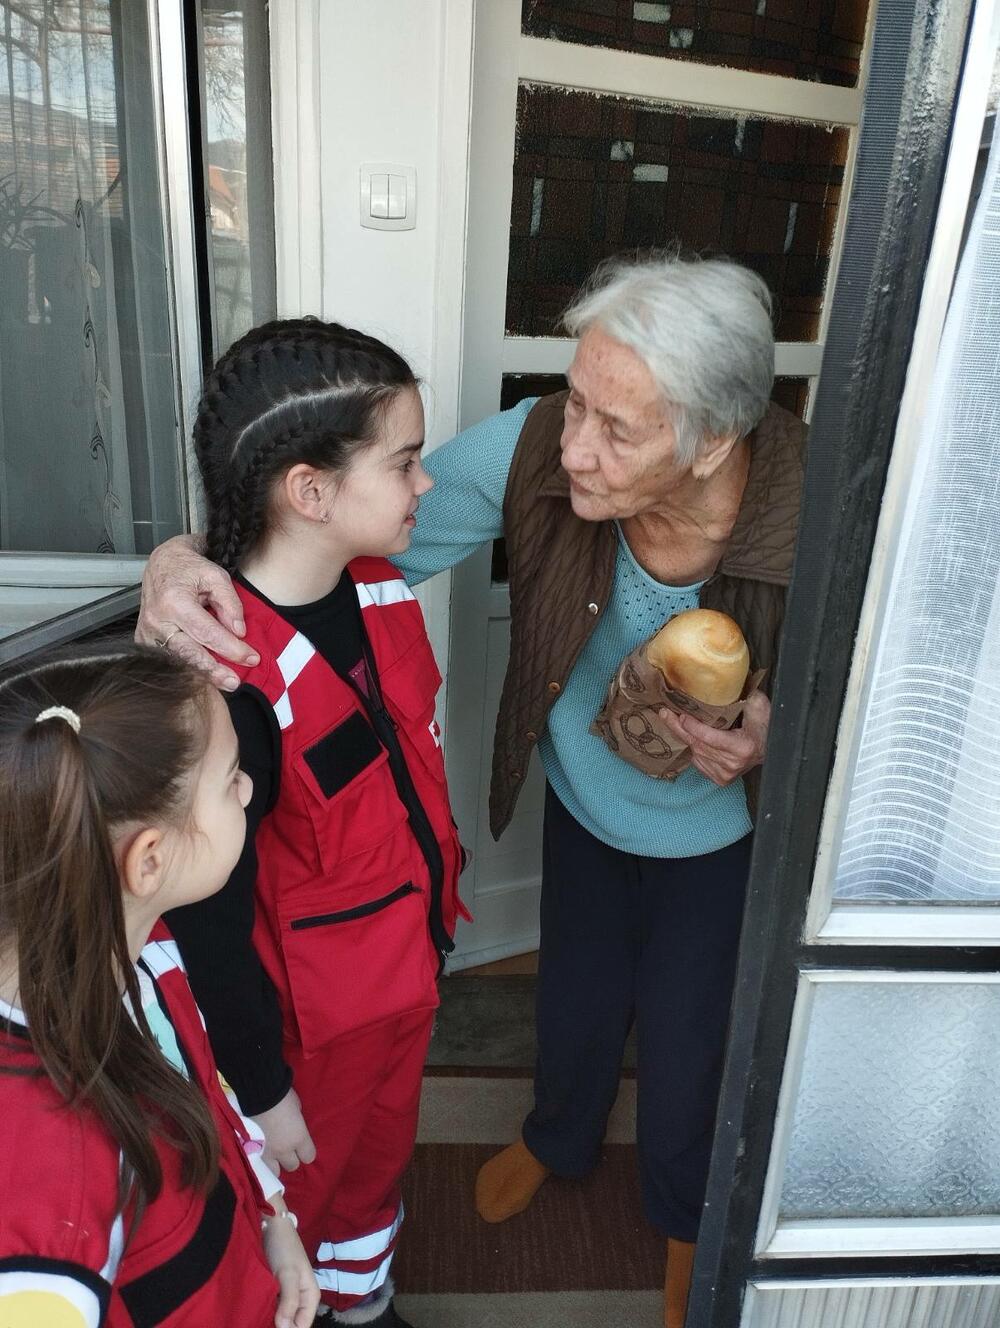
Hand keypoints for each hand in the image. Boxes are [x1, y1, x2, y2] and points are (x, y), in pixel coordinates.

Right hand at [136, 534, 258, 690]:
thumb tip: (239, 632)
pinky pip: (168, 659)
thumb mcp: (216, 576)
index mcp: (173, 601)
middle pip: (188, 654)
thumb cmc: (189, 568)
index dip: (231, 648)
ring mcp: (147, 632)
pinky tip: (205, 675)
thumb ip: (230, 603)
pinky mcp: (144, 640)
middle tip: (234, 682)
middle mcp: (156, 620)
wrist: (162, 563)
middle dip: (214, 671)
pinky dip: (188, 668)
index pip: (208, 633)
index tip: (252, 657)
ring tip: (224, 682)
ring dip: (202, 674)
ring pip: (177, 661)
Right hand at [252, 1087, 316, 1174]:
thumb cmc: (282, 1096)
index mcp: (299, 1138)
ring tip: (272, 1153)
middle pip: (293, 1166)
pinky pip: (260, 1165)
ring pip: (275, 1171)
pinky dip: (262, 1160)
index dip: (306, 1151)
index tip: (302, 1146)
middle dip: (291, 1157)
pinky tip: (260, 1153)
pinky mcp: (252, 1152)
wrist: (258, 1094)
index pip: (309, 1157)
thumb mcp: (297, 1107)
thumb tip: (294, 1125)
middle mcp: (285, 1150)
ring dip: (276, 1163)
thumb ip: (297, 1121)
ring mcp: (267, 1153)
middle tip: (286, 1147)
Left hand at [262, 1208, 319, 1327]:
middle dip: (277, 1326)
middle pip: (291, 1324)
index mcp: (310, 1298)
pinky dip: (264, 1313)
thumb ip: (289, 1301)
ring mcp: (287, 1297)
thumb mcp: (288, 1274)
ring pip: (280, 1319)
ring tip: (256, 1316)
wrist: (271, 1225)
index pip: (301, 1327)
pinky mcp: (275, 1292)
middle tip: (259, 1321)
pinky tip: (254, 1312)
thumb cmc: (283, 1248)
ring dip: (269, 1320)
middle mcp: (301, 1301)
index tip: (271, 1325)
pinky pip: (272, 1310)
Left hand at [659, 691, 769, 786]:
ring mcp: (724, 774)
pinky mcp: (719, 779)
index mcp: (742, 748)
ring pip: (695, 753)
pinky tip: (689, 736)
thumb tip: (732, 685)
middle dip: (679, 728)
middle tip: (665, 713)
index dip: (693, 726)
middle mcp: (732, 764)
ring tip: (672, 720)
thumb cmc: (764, 727)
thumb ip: (749, 698)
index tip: (680, 714)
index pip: (710, 738)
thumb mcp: (760, 709)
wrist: (770, 750)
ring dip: (684, 737)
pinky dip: (692, 748)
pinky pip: (697, 761)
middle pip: (698, 745)